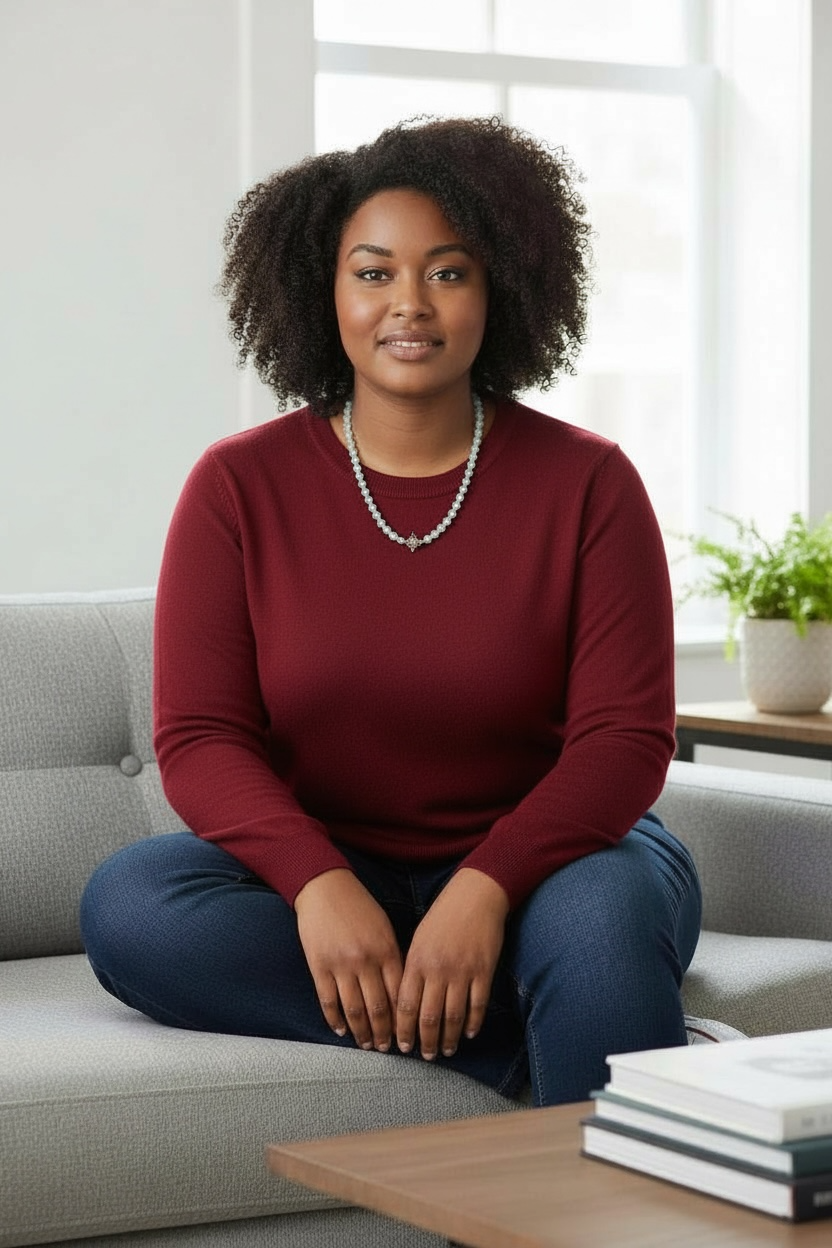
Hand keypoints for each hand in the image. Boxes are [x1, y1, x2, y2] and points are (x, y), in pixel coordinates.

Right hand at [294, 869, 402, 1051]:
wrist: (324, 887)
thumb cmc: (359, 906)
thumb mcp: (384, 928)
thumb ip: (392, 958)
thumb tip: (401, 991)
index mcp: (386, 950)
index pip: (400, 994)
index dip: (405, 1019)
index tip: (409, 1035)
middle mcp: (366, 960)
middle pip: (379, 1008)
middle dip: (385, 1033)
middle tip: (389, 1049)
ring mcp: (341, 965)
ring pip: (354, 1010)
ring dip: (363, 1032)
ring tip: (368, 1045)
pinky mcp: (319, 966)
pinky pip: (328, 1001)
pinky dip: (336, 1020)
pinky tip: (342, 1030)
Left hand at [397, 868, 509, 1061]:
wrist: (475, 895)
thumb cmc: (443, 916)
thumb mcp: (419, 939)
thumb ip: (412, 969)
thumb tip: (404, 1002)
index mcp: (417, 961)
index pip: (404, 1005)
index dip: (402, 1029)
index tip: (402, 1046)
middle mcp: (438, 969)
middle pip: (428, 1016)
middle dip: (426, 1041)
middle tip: (426, 1056)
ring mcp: (462, 971)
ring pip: (453, 1016)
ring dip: (448, 1038)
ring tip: (446, 1051)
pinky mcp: (484, 970)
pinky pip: (477, 1005)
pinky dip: (472, 1023)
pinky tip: (468, 1033)